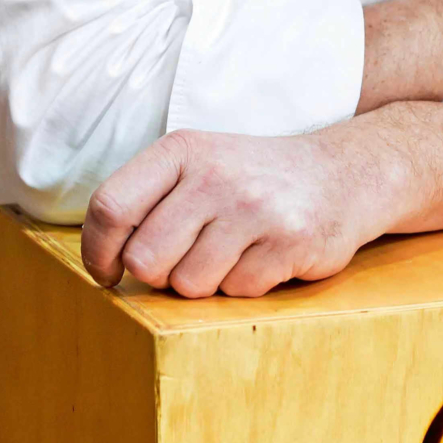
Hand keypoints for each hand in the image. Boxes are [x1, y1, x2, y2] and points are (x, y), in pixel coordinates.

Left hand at [80, 103, 442, 297]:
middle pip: (146, 259)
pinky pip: (237, 292)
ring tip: (232, 255)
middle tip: (185, 263)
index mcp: (181, 150)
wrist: (345, 172)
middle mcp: (215, 175)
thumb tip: (103, 264)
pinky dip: (245, 286)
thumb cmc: (254, 178)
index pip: (110, 207)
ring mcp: (254, 208)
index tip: (107, 273)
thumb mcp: (198, 165)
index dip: (97, 251)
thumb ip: (149, 201)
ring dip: (205, 284)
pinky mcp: (289, 240)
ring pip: (190, 285)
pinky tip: (265, 258)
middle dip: (159, 276)